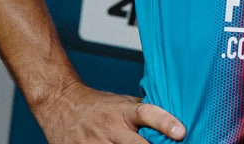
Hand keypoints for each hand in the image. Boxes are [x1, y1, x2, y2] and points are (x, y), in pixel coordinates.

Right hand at [34, 81, 184, 143]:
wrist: (62, 104)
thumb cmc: (97, 105)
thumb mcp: (123, 103)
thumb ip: (143, 113)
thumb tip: (172, 119)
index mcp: (124, 112)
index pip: (147, 113)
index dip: (165, 123)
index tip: (181, 132)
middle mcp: (111, 128)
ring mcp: (95, 143)